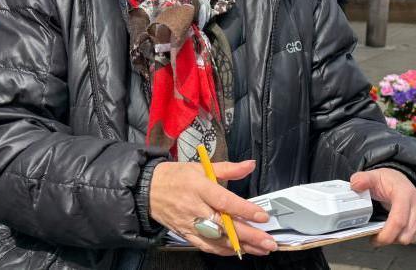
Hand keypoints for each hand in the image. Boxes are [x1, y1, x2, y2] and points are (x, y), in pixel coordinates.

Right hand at [150, 160, 277, 256]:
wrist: (147, 190)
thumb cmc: (175, 177)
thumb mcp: (200, 166)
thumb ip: (228, 168)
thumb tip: (250, 165)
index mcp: (199, 187)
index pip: (225, 201)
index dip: (245, 210)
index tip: (262, 216)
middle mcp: (195, 208)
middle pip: (225, 225)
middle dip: (249, 235)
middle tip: (269, 241)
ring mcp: (190, 224)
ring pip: (218, 240)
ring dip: (242, 246)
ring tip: (261, 249)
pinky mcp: (186, 234)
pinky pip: (207, 246)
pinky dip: (224, 251)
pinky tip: (239, 251)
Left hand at [350, 168, 415, 246]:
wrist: (400, 180)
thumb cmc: (386, 181)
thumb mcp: (372, 178)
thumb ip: (361, 180)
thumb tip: (355, 185)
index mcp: (404, 193)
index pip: (399, 221)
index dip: (386, 235)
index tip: (374, 239)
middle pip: (406, 234)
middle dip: (390, 238)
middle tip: (380, 232)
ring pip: (412, 238)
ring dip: (399, 238)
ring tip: (390, 228)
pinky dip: (408, 236)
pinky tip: (401, 228)